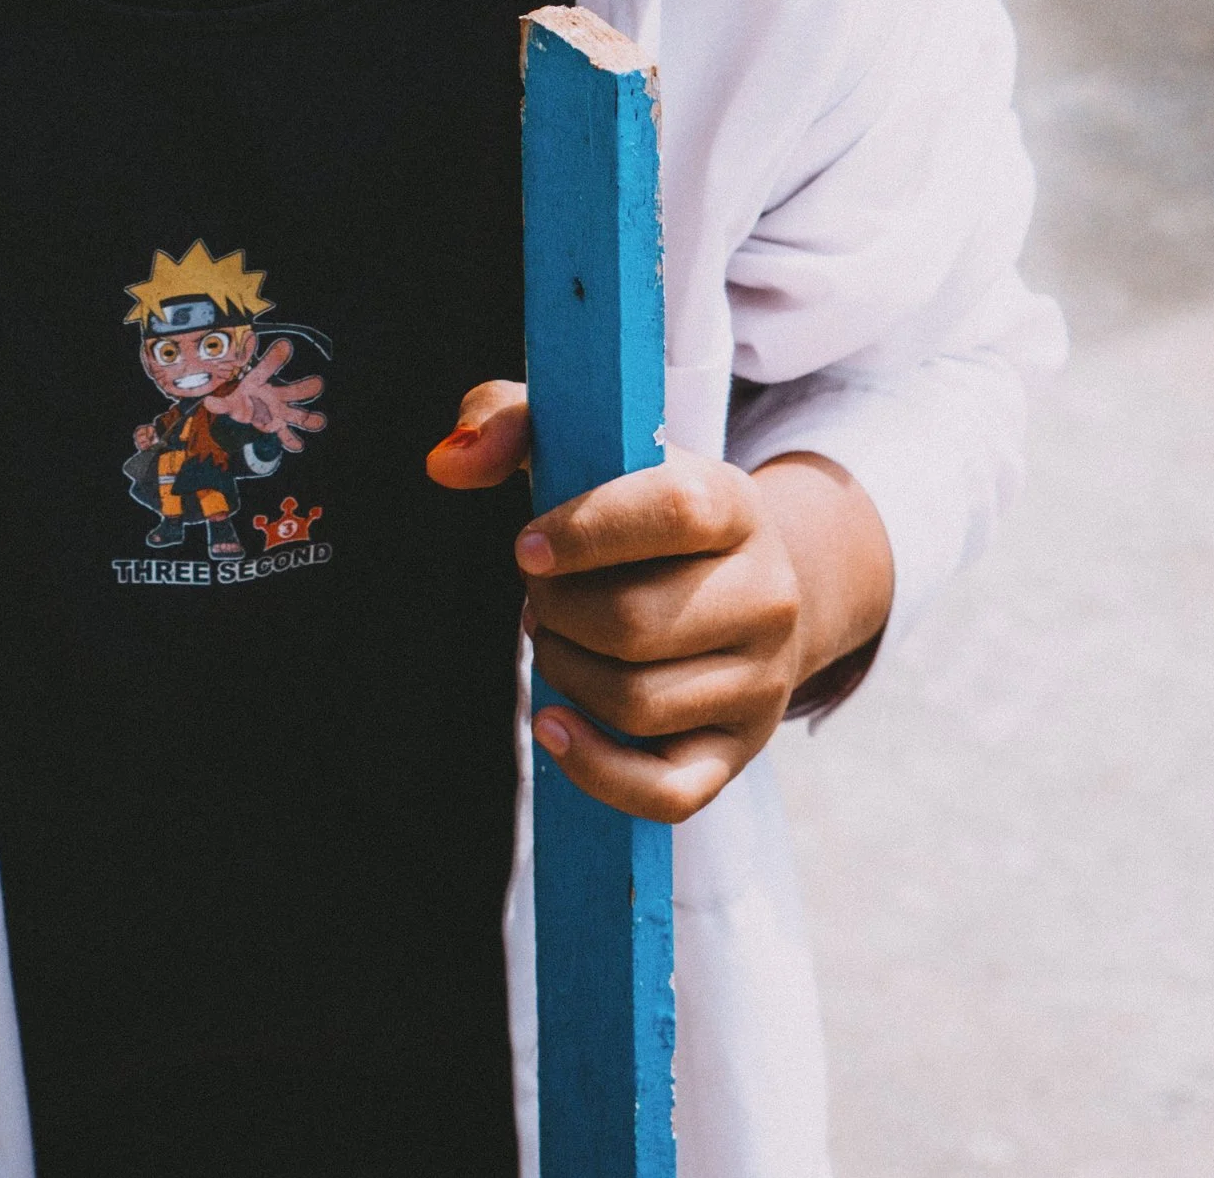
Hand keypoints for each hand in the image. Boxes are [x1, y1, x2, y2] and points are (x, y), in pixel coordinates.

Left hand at [211, 337, 326, 450]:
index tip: (284, 345)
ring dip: (308, 417)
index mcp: (262, 380)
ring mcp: (279, 411)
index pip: (269, 367)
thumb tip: (208, 403)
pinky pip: (287, 435)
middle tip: (318, 383)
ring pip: (297, 413)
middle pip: (294, 390)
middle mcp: (276, 395)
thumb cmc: (237, 396)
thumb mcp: (227, 398)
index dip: (275, 357)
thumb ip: (220, 401)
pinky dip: (291, 440)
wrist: (241, 409)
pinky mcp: (277, 427)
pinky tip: (298, 445)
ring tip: (319, 420)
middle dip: (305, 387)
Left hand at [427, 381, 891, 823]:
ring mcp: (761, 680)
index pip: (676, 511)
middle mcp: (767, 594)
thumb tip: (446, 465)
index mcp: (735, 503)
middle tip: (537, 595)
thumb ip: (507, 421)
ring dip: (565, 673)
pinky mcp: (739, 750)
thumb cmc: (636, 509)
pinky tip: (550, 725)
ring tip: (553, 640)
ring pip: (638, 701)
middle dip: (557, 612)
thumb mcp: (587, 444)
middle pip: (637, 622)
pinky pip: (667, 792)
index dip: (587, 530)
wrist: (739, 582)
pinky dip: (596, 768)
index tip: (525, 547)